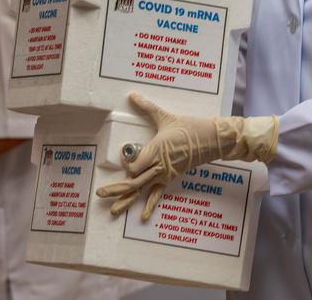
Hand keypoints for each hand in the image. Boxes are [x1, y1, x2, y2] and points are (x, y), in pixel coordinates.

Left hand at [96, 92, 277, 219]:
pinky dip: (150, 205)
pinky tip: (143, 217)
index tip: (125, 154)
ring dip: (127, 200)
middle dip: (116, 189)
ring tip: (113, 211)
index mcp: (156, 150)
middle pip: (133, 181)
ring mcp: (164, 174)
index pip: (134, 165)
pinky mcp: (170, 177)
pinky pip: (157, 194)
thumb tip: (132, 95)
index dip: (126, 162)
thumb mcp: (166, 116)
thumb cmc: (190, 128)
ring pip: (142, 190)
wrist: (211, 140)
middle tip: (99, 194)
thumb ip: (147, 107)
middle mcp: (158, 165)